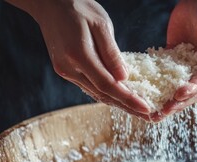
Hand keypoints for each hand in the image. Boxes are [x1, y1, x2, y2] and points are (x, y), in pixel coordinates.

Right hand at [7, 0, 150, 120]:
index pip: (108, 85)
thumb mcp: (101, 24)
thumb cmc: (78, 8)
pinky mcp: (65, 70)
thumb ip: (111, 53)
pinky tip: (119, 97)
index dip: (128, 99)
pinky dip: (106, 93)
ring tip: (137, 110)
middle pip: (102, 95)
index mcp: (79, 55)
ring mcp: (65, 71)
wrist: (49, 4)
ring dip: (117, 102)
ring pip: (95, 93)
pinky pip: (89, 86)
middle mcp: (69, 68)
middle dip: (126, 106)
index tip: (146, 108)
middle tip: (147, 115)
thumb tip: (124, 78)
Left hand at [153, 0, 196, 120]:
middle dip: (177, 102)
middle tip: (161, 112)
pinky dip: (158, 83)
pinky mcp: (177, 57)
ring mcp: (190, 64)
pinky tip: (146, 91)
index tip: (178, 95)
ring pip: (179, 86)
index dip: (192, 90)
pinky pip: (167, 73)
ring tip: (152, 110)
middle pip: (191, 91)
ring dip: (167, 99)